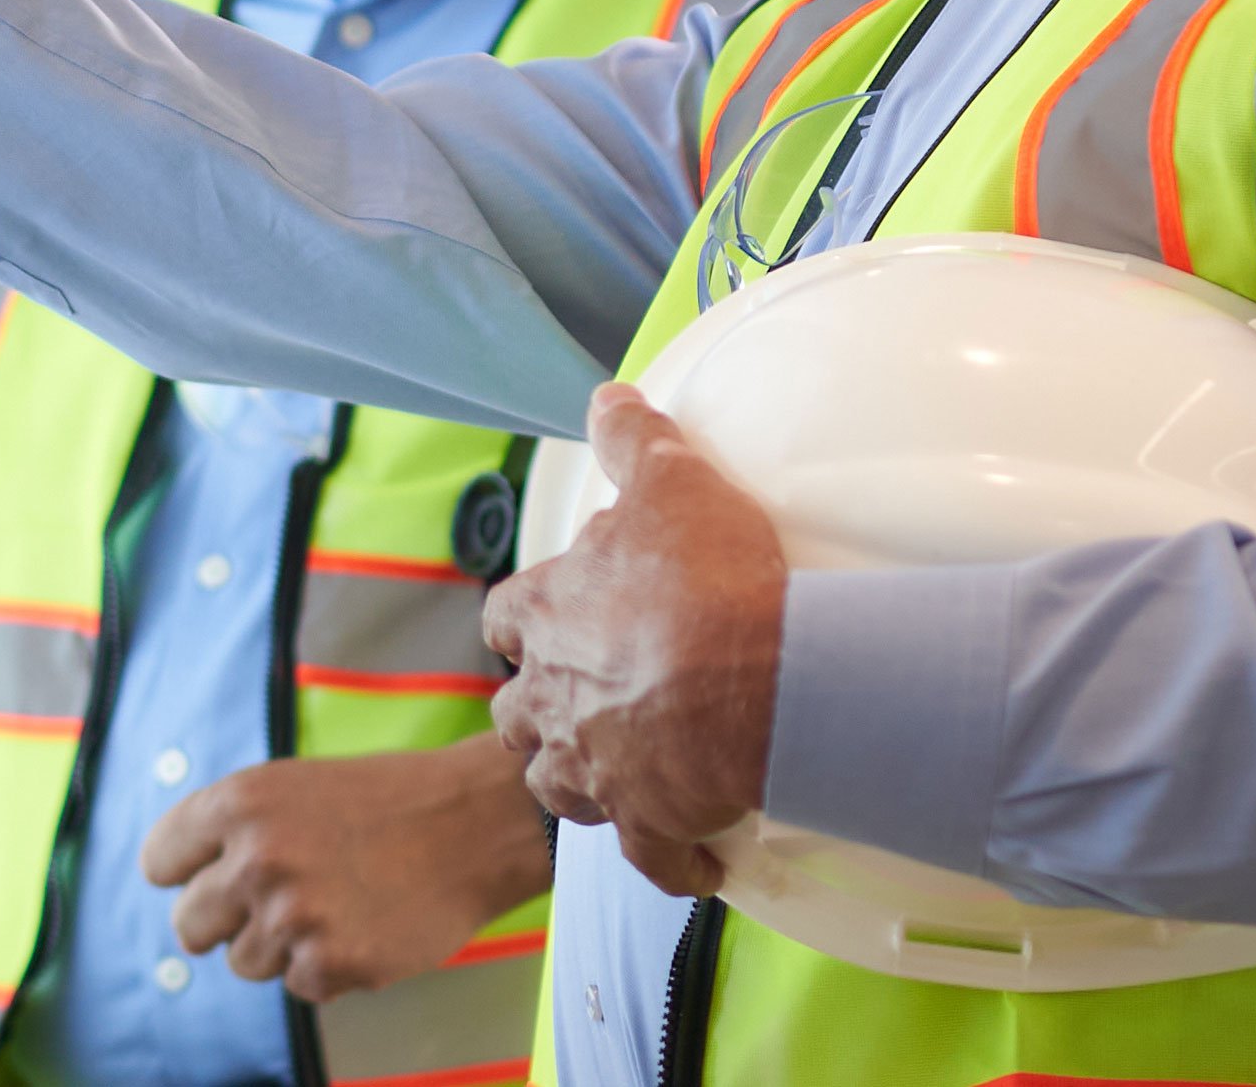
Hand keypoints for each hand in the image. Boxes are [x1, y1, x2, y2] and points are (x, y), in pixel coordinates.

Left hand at [140, 734, 555, 1001]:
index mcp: (238, 803)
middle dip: (224, 921)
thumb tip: (177, 883)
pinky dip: (328, 966)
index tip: (213, 875)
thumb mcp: (290, 789)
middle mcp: (255, 859)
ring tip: (335, 903)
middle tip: (277, 901)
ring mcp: (293, 916)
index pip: (160, 863)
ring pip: (243, 962)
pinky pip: (298, 985)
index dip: (188, 873)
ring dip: (281, 945)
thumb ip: (230, 832)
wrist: (474, 823)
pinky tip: (363, 925)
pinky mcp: (332, 964)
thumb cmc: (382, 801)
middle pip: (189, 926)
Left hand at [482, 384, 783, 896]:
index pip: (504, 618)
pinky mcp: (643, 821)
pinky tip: (697, 857)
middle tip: (585, 701)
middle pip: (515, 713)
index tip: (541, 622)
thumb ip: (632, 439)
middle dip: (540, 710)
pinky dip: (668, 859)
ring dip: (584, 781)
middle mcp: (552, 697)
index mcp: (548, 616)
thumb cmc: (706, 577)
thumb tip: (606, 396)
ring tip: (625, 773)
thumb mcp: (670, 481)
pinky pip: (647, 856)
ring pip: (557, 786)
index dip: (522, 621)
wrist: (750, 679)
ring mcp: (591, 766)